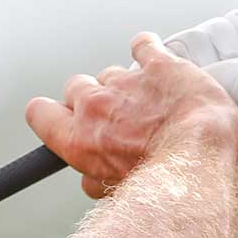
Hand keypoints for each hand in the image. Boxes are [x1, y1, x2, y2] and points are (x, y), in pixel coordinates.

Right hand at [26, 31, 237, 198]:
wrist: (197, 161)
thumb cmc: (160, 181)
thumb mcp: (114, 191)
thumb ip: (95, 177)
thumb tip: (92, 178)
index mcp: (77, 138)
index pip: (39, 113)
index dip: (50, 114)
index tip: (61, 117)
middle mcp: (95, 105)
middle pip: (76, 87)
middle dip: (91, 99)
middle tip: (113, 116)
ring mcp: (126, 82)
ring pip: (112, 74)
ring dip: (125, 86)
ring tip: (147, 102)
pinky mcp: (159, 65)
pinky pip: (143, 45)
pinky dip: (145, 49)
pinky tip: (150, 54)